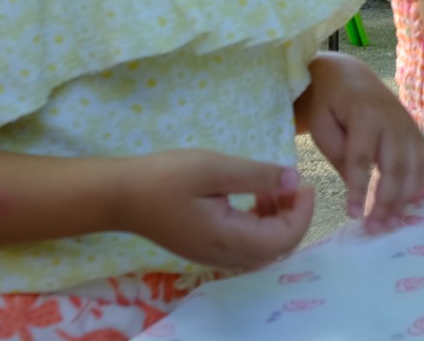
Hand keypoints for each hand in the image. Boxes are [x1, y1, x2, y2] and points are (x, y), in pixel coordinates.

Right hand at [123, 149, 315, 270]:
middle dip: (294, 217)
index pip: (283, 240)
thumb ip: (256, 176)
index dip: (302, 213)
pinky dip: (260, 224)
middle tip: (293, 185)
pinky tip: (253, 198)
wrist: (119, 196)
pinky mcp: (206, 248)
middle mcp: (223, 256)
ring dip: (278, 221)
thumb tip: (294, 181)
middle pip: (277, 249)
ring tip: (273, 188)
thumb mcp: (213, 167)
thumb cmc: (164, 177)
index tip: (303, 183)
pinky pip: (246, 245)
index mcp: (228, 239)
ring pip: (263, 250)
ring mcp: (213, 255)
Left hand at [297, 55, 423, 233]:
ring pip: (414, 166)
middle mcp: (392, 121)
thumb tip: (357, 187)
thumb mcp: (322, 125)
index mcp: (364, 116)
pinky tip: (416, 202)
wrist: (352, 77)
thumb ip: (339, 154)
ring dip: (405, 198)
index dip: (359, 189)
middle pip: (394, 166)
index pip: (362, 158)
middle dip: (387, 200)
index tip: (353, 215)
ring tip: (393, 222)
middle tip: (377, 227)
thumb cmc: (331, 105)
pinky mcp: (416, 133)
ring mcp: (408, 127)